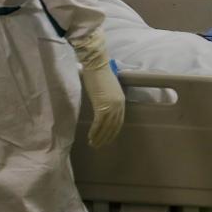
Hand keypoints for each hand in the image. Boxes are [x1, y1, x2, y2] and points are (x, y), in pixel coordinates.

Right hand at [73, 30, 124, 147]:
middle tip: (99, 145)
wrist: (96, 66)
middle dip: (106, 138)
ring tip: (93, 144)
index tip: (107, 139)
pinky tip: (90, 137)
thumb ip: (108, 99)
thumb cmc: (100, 74)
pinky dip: (95, 131)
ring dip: (99, 137)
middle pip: (114, 126)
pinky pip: (98, 123)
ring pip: (106, 127)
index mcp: (122, 100)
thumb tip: (103, 107)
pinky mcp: (102, 106)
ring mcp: (111, 106)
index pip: (119, 121)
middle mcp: (119, 105)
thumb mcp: (108, 89)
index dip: (113, 132)